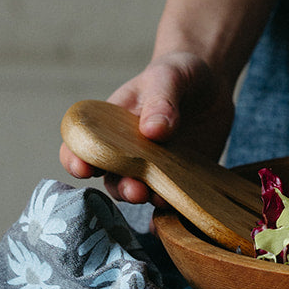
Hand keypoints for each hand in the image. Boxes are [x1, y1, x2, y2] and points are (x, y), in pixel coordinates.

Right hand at [58, 51, 235, 204]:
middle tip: (134, 188)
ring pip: (140, 192)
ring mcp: (153, 168)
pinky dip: (172, 210)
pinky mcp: (179, 178)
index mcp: (112, 123)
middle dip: (120, 186)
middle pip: (112, 177)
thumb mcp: (170, 76)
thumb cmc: (179, 73)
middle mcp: (127, 152)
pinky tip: (178, 214)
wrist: (212, 84)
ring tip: (159, 196)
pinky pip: (171, 199)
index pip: (83, 145)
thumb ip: (161, 99)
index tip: (82, 167)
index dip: (76, 158)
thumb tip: (153, 130)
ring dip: (147, 198)